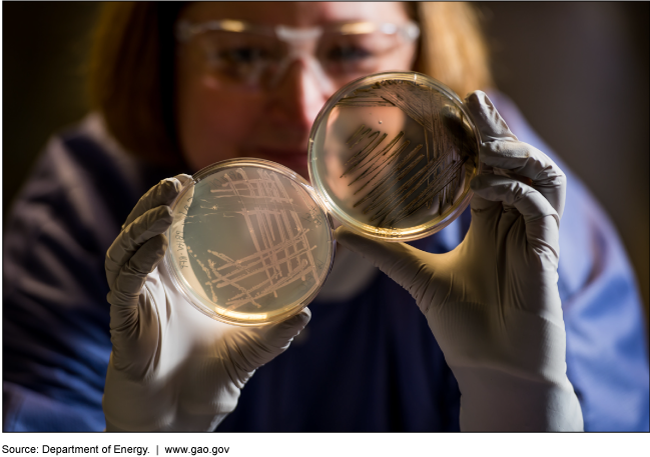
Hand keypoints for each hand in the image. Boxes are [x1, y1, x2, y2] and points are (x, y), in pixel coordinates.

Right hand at [103, 175, 309, 430]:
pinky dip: (136, 265)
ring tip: (167, 207)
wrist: (185, 414)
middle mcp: (152, 286)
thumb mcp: (250, 346)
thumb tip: (308, 311)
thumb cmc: (212, 375)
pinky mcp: (123, 324)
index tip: (191, 180)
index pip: (169, 233)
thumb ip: (276, 331)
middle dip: (154, 204)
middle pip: (141, 232)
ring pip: (125, 252)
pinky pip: (123, 287)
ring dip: (142, 226)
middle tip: (176, 183)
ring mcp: (135, 302)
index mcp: (178, 282)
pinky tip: (156, 247)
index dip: (174, 205)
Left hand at [335, 91, 582, 430]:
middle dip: (498, 130)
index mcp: (490, 224)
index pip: (489, 169)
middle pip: (516, 163)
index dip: (478, 139)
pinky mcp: (546, 255)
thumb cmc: (462, 325)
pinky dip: (514, 192)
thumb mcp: (417, 277)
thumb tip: (338, 231)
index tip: (456, 110)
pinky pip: (539, 209)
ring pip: (541, 176)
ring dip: (514, 154)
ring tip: (483, 141)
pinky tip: (484, 188)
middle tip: (473, 100)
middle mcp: (514, 223)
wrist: (491, 369)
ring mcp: (534, 237)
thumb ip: (384, 251)